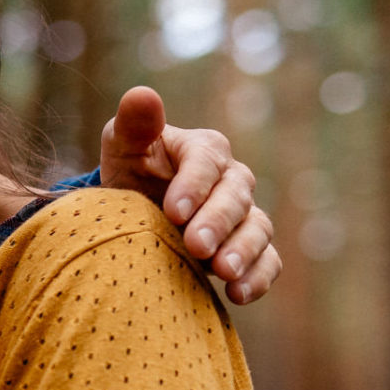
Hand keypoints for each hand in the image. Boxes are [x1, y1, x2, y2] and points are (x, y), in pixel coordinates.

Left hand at [99, 85, 280, 303]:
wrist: (137, 211)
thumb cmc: (131, 169)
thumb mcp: (121, 145)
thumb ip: (132, 124)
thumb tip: (142, 94)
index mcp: (204, 149)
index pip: (207, 161)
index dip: (194, 185)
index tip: (173, 211)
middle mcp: (232, 179)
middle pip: (236, 197)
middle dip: (217, 222)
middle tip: (195, 247)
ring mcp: (244, 216)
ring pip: (258, 229)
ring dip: (244, 252)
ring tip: (222, 273)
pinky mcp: (248, 248)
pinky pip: (267, 261)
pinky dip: (259, 277)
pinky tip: (238, 295)